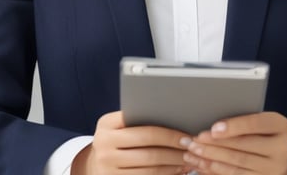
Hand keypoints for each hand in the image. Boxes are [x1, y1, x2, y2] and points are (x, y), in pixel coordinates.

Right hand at [72, 111, 191, 174]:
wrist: (94, 164)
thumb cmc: (115, 139)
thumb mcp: (118, 125)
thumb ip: (138, 119)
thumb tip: (176, 118)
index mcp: (107, 124)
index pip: (144, 128)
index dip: (169, 133)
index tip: (187, 134)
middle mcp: (104, 145)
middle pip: (149, 149)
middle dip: (175, 149)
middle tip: (192, 148)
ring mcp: (107, 167)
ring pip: (150, 167)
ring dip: (173, 164)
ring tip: (188, 159)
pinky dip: (164, 174)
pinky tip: (175, 170)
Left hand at [181, 112, 286, 174]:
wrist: (280, 152)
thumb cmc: (262, 129)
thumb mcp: (260, 119)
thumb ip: (242, 118)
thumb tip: (212, 123)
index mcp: (281, 126)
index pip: (256, 124)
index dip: (234, 126)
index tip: (213, 128)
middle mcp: (282, 149)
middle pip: (244, 146)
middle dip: (216, 143)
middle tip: (195, 140)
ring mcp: (274, 168)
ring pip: (238, 163)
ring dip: (212, 157)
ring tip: (194, 152)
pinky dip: (216, 170)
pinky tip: (202, 165)